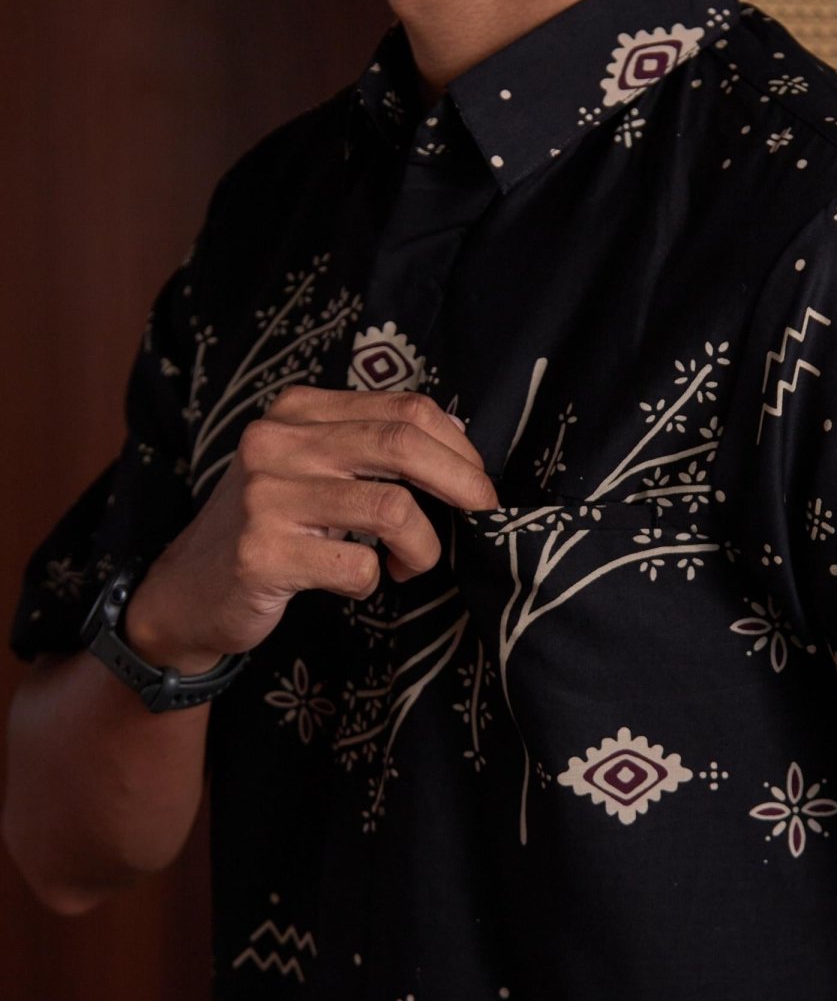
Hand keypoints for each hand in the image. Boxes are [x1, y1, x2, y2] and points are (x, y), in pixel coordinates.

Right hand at [124, 386, 496, 672]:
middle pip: (402, 444)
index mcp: (298, 411)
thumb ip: (371, 448)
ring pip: (392, 509)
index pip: (405, 409)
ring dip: (423, 547)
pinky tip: (358, 582)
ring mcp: (265, 497)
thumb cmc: (272, 527)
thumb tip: (461, 446)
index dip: (459, 447)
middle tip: (483, 514)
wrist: (188, 591)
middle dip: (463, 482)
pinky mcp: (262, 553)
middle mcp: (277, 442)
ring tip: (410, 563)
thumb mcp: (314, 469)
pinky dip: (374, 581)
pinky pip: (358, 566)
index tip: (479, 482)